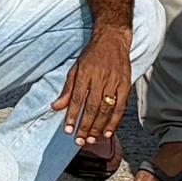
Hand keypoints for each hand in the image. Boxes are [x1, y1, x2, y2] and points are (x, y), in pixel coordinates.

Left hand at [56, 24, 133, 153]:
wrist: (112, 40)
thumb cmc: (92, 55)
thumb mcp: (75, 68)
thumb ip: (67, 89)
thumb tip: (56, 106)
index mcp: (85, 73)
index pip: (78, 99)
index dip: (72, 116)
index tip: (68, 130)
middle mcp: (100, 78)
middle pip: (92, 107)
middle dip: (85, 126)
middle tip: (79, 140)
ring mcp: (115, 81)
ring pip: (106, 109)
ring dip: (98, 127)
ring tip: (91, 140)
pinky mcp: (126, 84)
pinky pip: (121, 107)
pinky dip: (114, 121)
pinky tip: (107, 132)